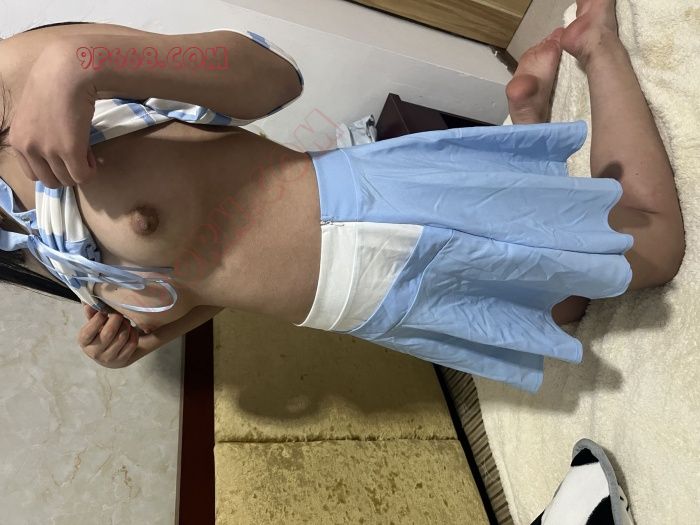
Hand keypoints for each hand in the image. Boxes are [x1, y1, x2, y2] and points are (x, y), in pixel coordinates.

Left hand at [8, 42, 97, 187]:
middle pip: (50, 181)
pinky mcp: (70, 151)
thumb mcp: (33, 113)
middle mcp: (28, 148)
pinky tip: (92, 156)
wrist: (68, 73)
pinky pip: (82, 176)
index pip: (33, 174)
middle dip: (66, 174)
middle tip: (77, 157)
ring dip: (80, 171)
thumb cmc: (53, 85)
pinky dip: (90, 170)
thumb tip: (52, 149)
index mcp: (16, 140)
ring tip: (85, 152)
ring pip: (67, 180)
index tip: (63, 157)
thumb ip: (37, 134)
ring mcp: (49, 151)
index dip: (51, 168)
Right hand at [78, 304, 139, 368]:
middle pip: (109, 332)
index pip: (88, 331)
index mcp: (84, 342)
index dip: (98, 318)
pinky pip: (132, 343)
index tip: (104, 311)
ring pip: (122, 336)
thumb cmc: (100, 333)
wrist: (110, 354)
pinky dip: (133, 333)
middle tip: (118, 314)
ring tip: (124, 321)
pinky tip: (130, 330)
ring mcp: (109, 358)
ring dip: (126, 325)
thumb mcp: (94, 324)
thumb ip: (91, 314)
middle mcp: (94, 352)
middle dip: (116, 318)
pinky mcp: (122, 359)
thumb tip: (88, 305)